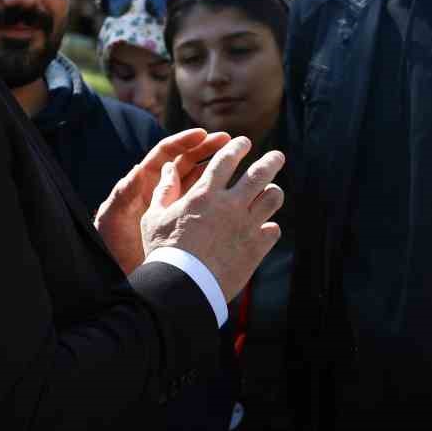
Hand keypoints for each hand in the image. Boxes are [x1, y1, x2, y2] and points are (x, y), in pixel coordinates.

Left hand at [96, 129, 231, 274]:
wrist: (127, 276)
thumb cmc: (113, 247)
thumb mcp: (113, 220)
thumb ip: (123, 196)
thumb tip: (136, 171)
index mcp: (144, 182)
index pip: (166, 154)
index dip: (184, 142)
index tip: (203, 134)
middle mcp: (162, 191)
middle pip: (188, 161)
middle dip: (208, 148)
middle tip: (229, 140)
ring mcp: (179, 206)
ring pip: (202, 181)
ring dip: (220, 169)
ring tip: (240, 161)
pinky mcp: (190, 223)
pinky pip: (208, 205)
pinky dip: (223, 197)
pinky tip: (238, 193)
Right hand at [141, 135, 283, 300]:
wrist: (182, 288)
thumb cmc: (163, 252)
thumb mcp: (154, 218)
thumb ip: (164, 191)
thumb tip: (169, 168)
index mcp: (205, 194)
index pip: (226, 159)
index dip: (237, 147)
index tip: (243, 142)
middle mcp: (230, 205)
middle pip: (260, 173)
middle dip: (272, 160)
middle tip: (277, 156)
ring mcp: (246, 226)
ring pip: (273, 198)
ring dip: (273, 192)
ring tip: (272, 191)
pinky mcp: (256, 249)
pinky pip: (273, 230)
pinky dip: (270, 227)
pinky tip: (264, 228)